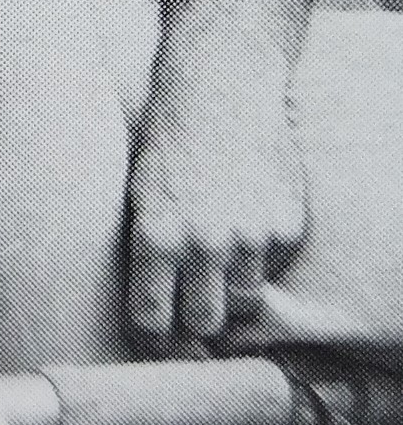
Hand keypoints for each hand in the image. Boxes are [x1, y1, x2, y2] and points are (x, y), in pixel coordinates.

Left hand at [127, 39, 306, 344]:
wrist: (219, 89)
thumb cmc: (167, 140)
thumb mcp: (138, 195)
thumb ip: (148, 253)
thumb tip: (155, 312)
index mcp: (155, 237)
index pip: (153, 322)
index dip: (154, 334)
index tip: (158, 333)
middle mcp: (203, 244)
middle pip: (203, 324)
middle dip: (194, 321)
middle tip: (191, 302)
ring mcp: (250, 237)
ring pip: (243, 300)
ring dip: (230, 288)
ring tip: (218, 256)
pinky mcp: (286, 226)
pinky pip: (271, 267)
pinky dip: (259, 257)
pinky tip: (244, 222)